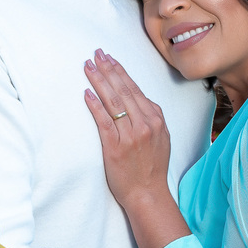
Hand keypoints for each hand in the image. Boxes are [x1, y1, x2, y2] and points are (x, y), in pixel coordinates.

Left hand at [83, 48, 171, 209]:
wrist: (148, 194)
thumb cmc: (152, 167)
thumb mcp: (161, 138)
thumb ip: (150, 118)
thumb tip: (137, 98)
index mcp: (155, 119)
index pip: (134, 88)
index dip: (120, 71)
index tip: (109, 58)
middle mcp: (145, 124)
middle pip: (123, 90)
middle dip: (108, 69)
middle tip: (96, 54)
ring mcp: (130, 135)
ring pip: (113, 101)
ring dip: (99, 81)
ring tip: (89, 66)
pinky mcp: (115, 147)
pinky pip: (104, 121)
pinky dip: (95, 105)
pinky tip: (87, 92)